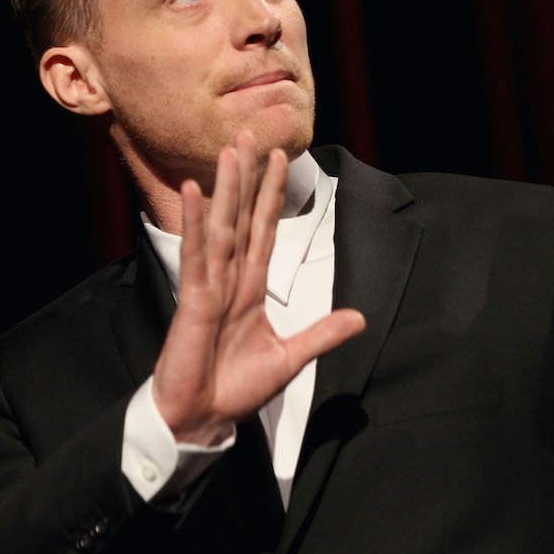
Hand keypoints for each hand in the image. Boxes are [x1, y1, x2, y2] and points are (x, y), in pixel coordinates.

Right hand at [151, 132, 365, 444]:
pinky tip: (194, 193)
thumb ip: (321, 334)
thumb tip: (359, 319)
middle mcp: (230, 279)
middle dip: (247, 177)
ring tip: (229, 150)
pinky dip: (196, 224)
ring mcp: (210, 286)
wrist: (203, 418)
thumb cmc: (234, 389)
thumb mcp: (290, 358)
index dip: (271, 195)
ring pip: (222, 227)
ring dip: (226, 188)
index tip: (278, 158)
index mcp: (251, 288)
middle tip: (248, 134)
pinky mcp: (194, 300)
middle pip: (241, 217)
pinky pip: (197, 255)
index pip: (264, 231)